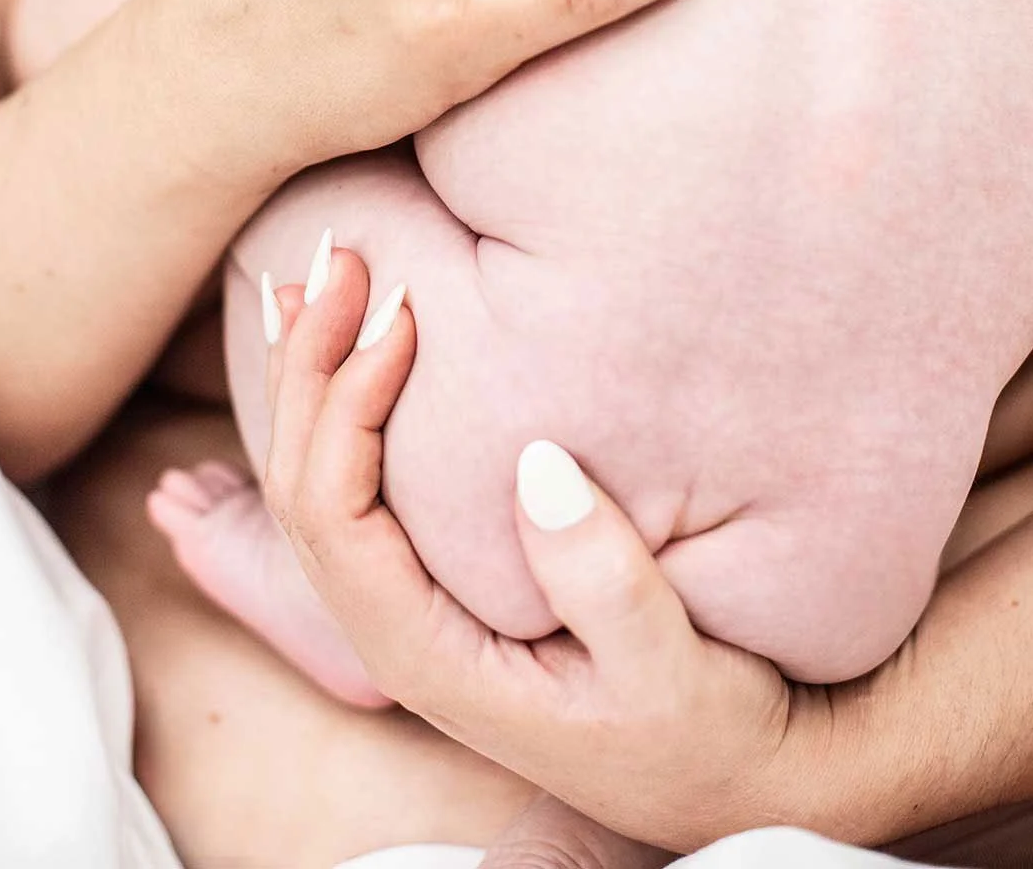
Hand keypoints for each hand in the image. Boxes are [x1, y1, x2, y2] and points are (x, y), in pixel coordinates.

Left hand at [259, 252, 839, 859]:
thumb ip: (606, 582)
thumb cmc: (708, 730)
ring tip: (318, 272)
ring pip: (315, 479)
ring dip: (312, 372)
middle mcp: (397, 630)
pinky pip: (355, 482)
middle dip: (311, 364)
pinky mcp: (438, 579)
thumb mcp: (674, 671)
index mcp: (427, 654)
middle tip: (341, 253)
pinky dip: (340, 400)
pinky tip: (349, 338)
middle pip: (303, 485)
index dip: (347, 402)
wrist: (733, 782)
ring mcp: (411, 605)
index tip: (403, 312)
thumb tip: (534, 459)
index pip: (333, 516)